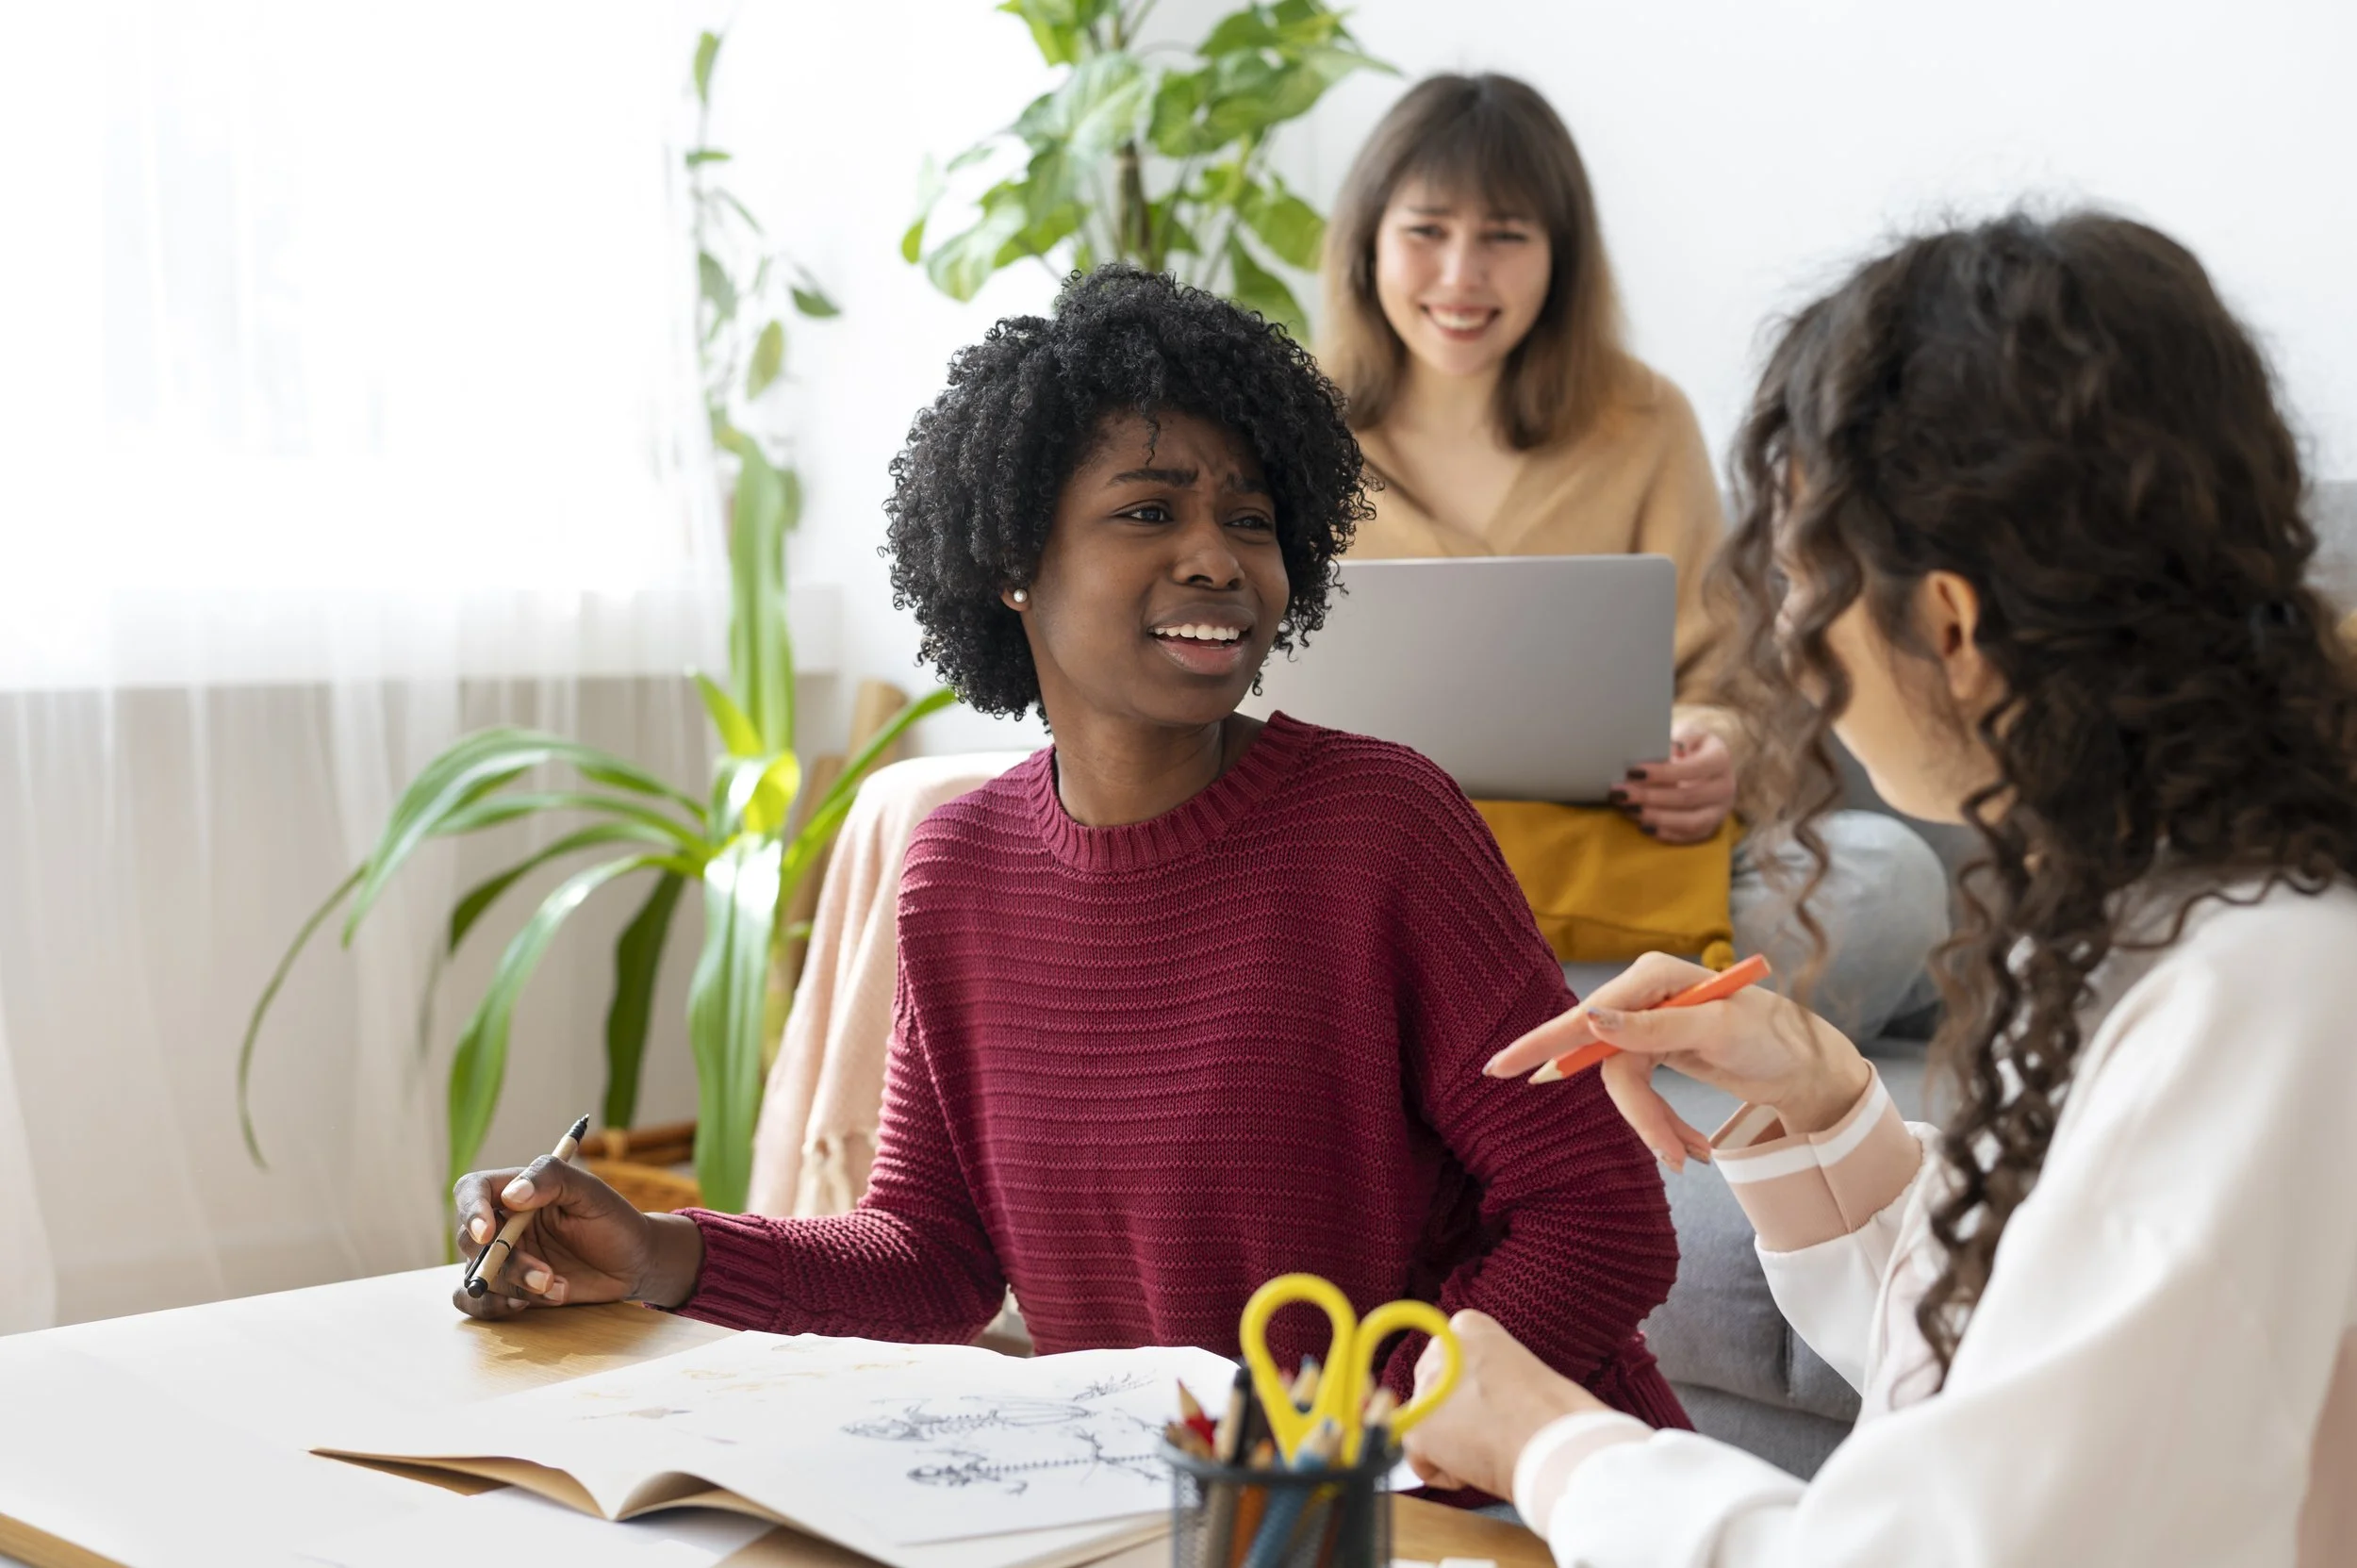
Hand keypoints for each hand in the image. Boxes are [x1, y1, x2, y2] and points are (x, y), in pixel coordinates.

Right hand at [449, 1157, 703, 1320]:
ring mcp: (504, 1258)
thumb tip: (512, 1194)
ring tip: (555, 1287)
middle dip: (505, 1261)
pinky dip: (494, 1307)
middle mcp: (503, 1223)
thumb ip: (552, 1179)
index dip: (471, 1210)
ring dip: (511, 1287)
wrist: (633, 1264)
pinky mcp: (509, 1288)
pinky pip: (476, 1302)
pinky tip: (526, 1305)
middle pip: (471, 1240)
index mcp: (517, 1191)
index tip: (488, 1233)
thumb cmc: (613, 1221)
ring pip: (476, 1274)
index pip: (472, 1190)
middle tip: (545, 1275)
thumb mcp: (590, 1192)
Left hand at [1402, 1311, 1603, 1498]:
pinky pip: (1420, 1461)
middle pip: (1429, 1391)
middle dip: (1453, 1417)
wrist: (1558, 1441)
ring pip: (1425, 1426)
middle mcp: (1441, 1349)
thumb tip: (1462, 1401)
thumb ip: (1482, 1374)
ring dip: (1452, 1445)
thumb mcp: (1516, 1369)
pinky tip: (1479, 1466)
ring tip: (1492, 1446)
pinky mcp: (1417, 1429)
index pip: (1448, 1363)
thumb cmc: (1555, 1413)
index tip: (1499, 1405)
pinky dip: (1447, 1474)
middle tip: (1493, 1431)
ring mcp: (1426, 1389)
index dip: (1471, 1394)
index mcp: (1468, 1327)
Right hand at [1483, 951, 1872, 1168]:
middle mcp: (1643, 996)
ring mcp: (1649, 1025)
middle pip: (1607, 1060)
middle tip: (1669, 1155)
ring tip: (1698, 1155)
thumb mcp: (1718, 1029)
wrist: (1806, 1064)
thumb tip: (1592, 1019)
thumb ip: (1654, 1026)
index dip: (1544, 1043)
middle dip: (1643, 1113)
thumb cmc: (1771, 1035)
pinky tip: (1695, 1145)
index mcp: (1651, 977)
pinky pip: (1641, 1093)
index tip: (1500, 1067)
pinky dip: (1664, 1123)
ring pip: (1625, 1085)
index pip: (1587, 1015)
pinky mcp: (1657, 1051)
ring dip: (1659, 1125)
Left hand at [1612, 723, 1734, 844]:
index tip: (1633, 772)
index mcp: (1720, 758)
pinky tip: (1642, 825)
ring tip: (1628, 810)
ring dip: (1656, 817)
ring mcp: (1720, 810)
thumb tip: (1661, 750)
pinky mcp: (1710, 827)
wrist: (1704, 762)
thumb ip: (1674, 739)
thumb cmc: (1688, 745)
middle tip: (1621, 794)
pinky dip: (1665, 832)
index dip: (1662, 773)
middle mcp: (1725, 786)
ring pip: (1690, 821)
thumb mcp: (1684, 732)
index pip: (1692, 768)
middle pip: (1688, 797)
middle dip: (1651, 797)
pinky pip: (1688, 836)